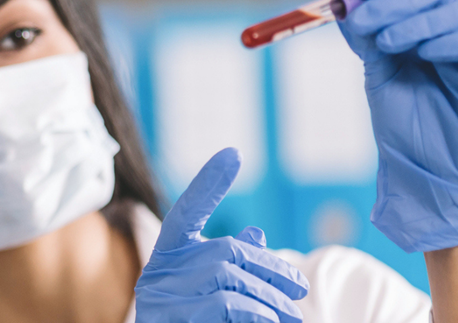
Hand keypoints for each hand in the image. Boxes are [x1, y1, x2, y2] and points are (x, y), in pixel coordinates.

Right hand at [135, 148, 309, 322]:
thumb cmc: (192, 320)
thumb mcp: (209, 288)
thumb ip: (230, 261)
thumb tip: (259, 233)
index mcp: (165, 256)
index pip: (184, 213)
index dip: (207, 183)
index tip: (234, 152)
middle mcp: (156, 275)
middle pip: (223, 255)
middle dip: (269, 271)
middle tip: (301, 290)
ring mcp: (160, 303)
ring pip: (229, 287)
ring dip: (270, 302)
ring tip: (294, 317)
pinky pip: (224, 312)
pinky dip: (256, 316)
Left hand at [338, 0, 457, 252]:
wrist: (425, 173)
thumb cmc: (404, 124)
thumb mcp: (378, 75)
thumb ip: (366, 39)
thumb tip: (342, 2)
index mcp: (429, 25)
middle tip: (365, 18)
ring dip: (423, 20)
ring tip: (389, 42)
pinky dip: (456, 41)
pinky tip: (428, 54)